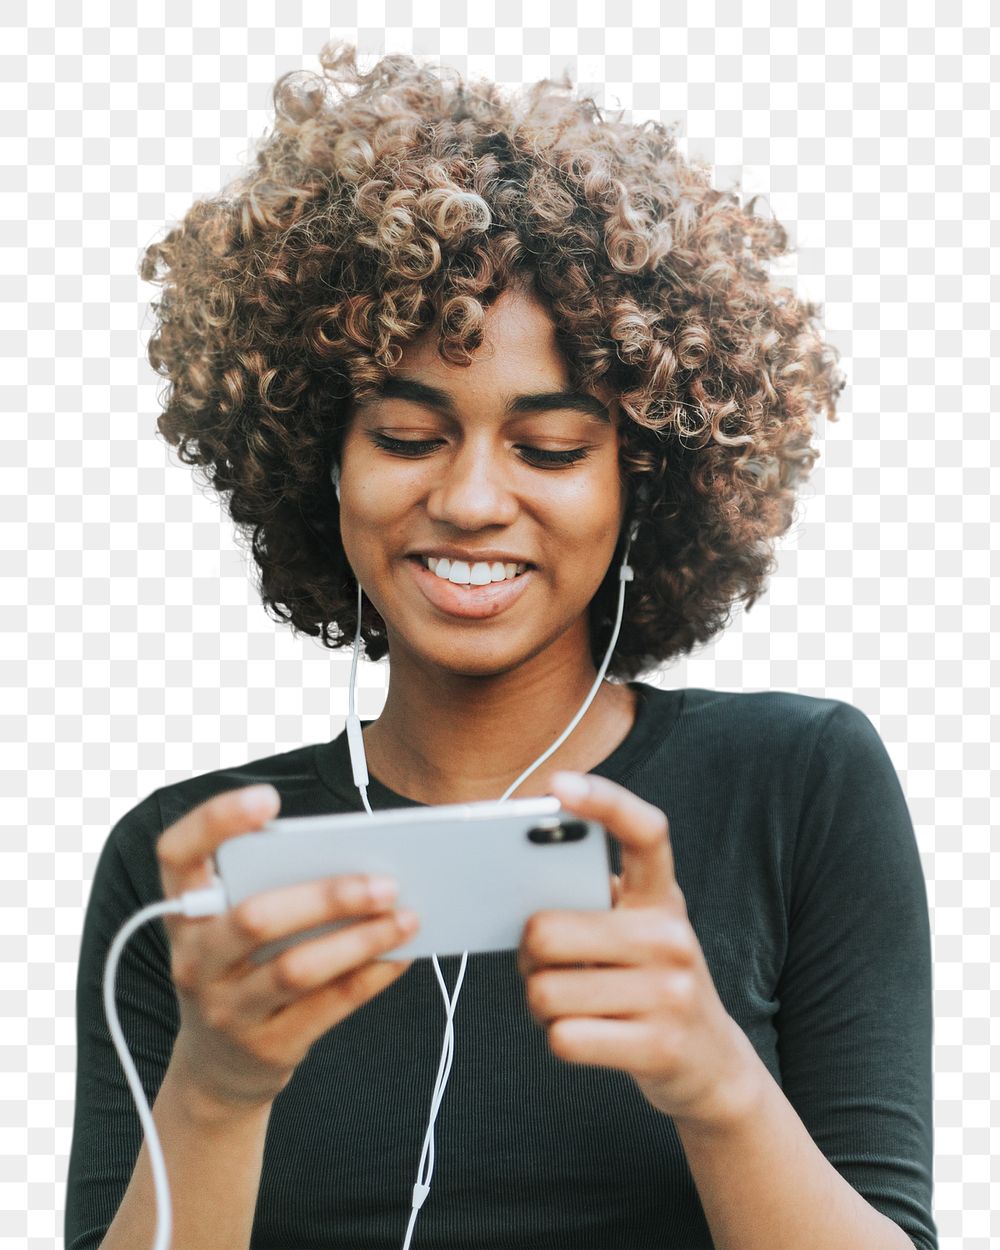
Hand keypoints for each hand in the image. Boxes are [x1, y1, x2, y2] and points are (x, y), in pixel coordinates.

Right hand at [156, 785, 418, 1112]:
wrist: (217, 1070)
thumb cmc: (242, 968)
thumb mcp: (231, 927)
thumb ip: (273, 887)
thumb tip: (361, 856)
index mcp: (184, 911)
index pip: (177, 854)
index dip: (214, 822)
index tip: (267, 798)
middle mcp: (194, 959)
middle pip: (255, 917)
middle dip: (328, 896)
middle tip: (386, 881)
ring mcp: (224, 1008)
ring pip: (296, 968)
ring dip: (360, 939)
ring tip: (407, 916)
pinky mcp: (264, 1048)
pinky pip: (325, 1008)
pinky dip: (369, 977)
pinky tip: (400, 955)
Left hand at [517, 771, 760, 1130]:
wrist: (710, 1064)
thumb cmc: (648, 982)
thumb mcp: (636, 932)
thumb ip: (592, 904)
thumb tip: (518, 888)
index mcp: (661, 897)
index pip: (644, 831)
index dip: (603, 801)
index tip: (558, 786)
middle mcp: (672, 936)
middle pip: (547, 931)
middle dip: (528, 952)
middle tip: (542, 961)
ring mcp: (670, 993)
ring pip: (545, 991)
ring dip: (540, 1002)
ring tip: (568, 1002)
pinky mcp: (658, 1047)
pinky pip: (563, 1037)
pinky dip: (557, 1038)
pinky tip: (584, 1033)